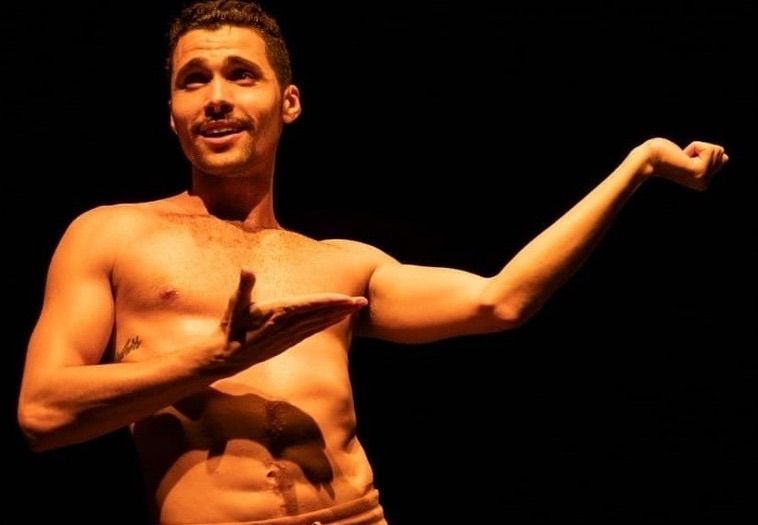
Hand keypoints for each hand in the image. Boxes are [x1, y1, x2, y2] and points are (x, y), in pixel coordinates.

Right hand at [216, 268, 366, 369]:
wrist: (226, 357)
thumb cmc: (230, 327)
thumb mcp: (235, 304)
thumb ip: (244, 286)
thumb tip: (246, 269)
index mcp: (279, 312)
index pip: (310, 305)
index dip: (330, 301)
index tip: (347, 298)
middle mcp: (288, 325)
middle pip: (321, 314)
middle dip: (343, 308)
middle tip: (363, 301)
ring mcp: (289, 336)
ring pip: (320, 324)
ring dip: (339, 315)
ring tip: (355, 308)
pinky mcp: (288, 342)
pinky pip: (313, 331)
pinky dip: (327, 324)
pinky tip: (336, 320)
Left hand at [641, 137, 728, 190]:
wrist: (648, 159)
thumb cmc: (665, 154)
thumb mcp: (692, 155)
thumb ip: (709, 157)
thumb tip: (725, 157)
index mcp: (703, 181)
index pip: (721, 156)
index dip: (701, 151)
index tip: (684, 159)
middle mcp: (704, 183)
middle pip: (721, 153)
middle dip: (702, 148)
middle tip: (682, 157)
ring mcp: (703, 179)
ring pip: (716, 150)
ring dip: (697, 147)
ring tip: (681, 157)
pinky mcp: (699, 171)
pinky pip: (709, 148)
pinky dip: (696, 146)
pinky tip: (682, 156)